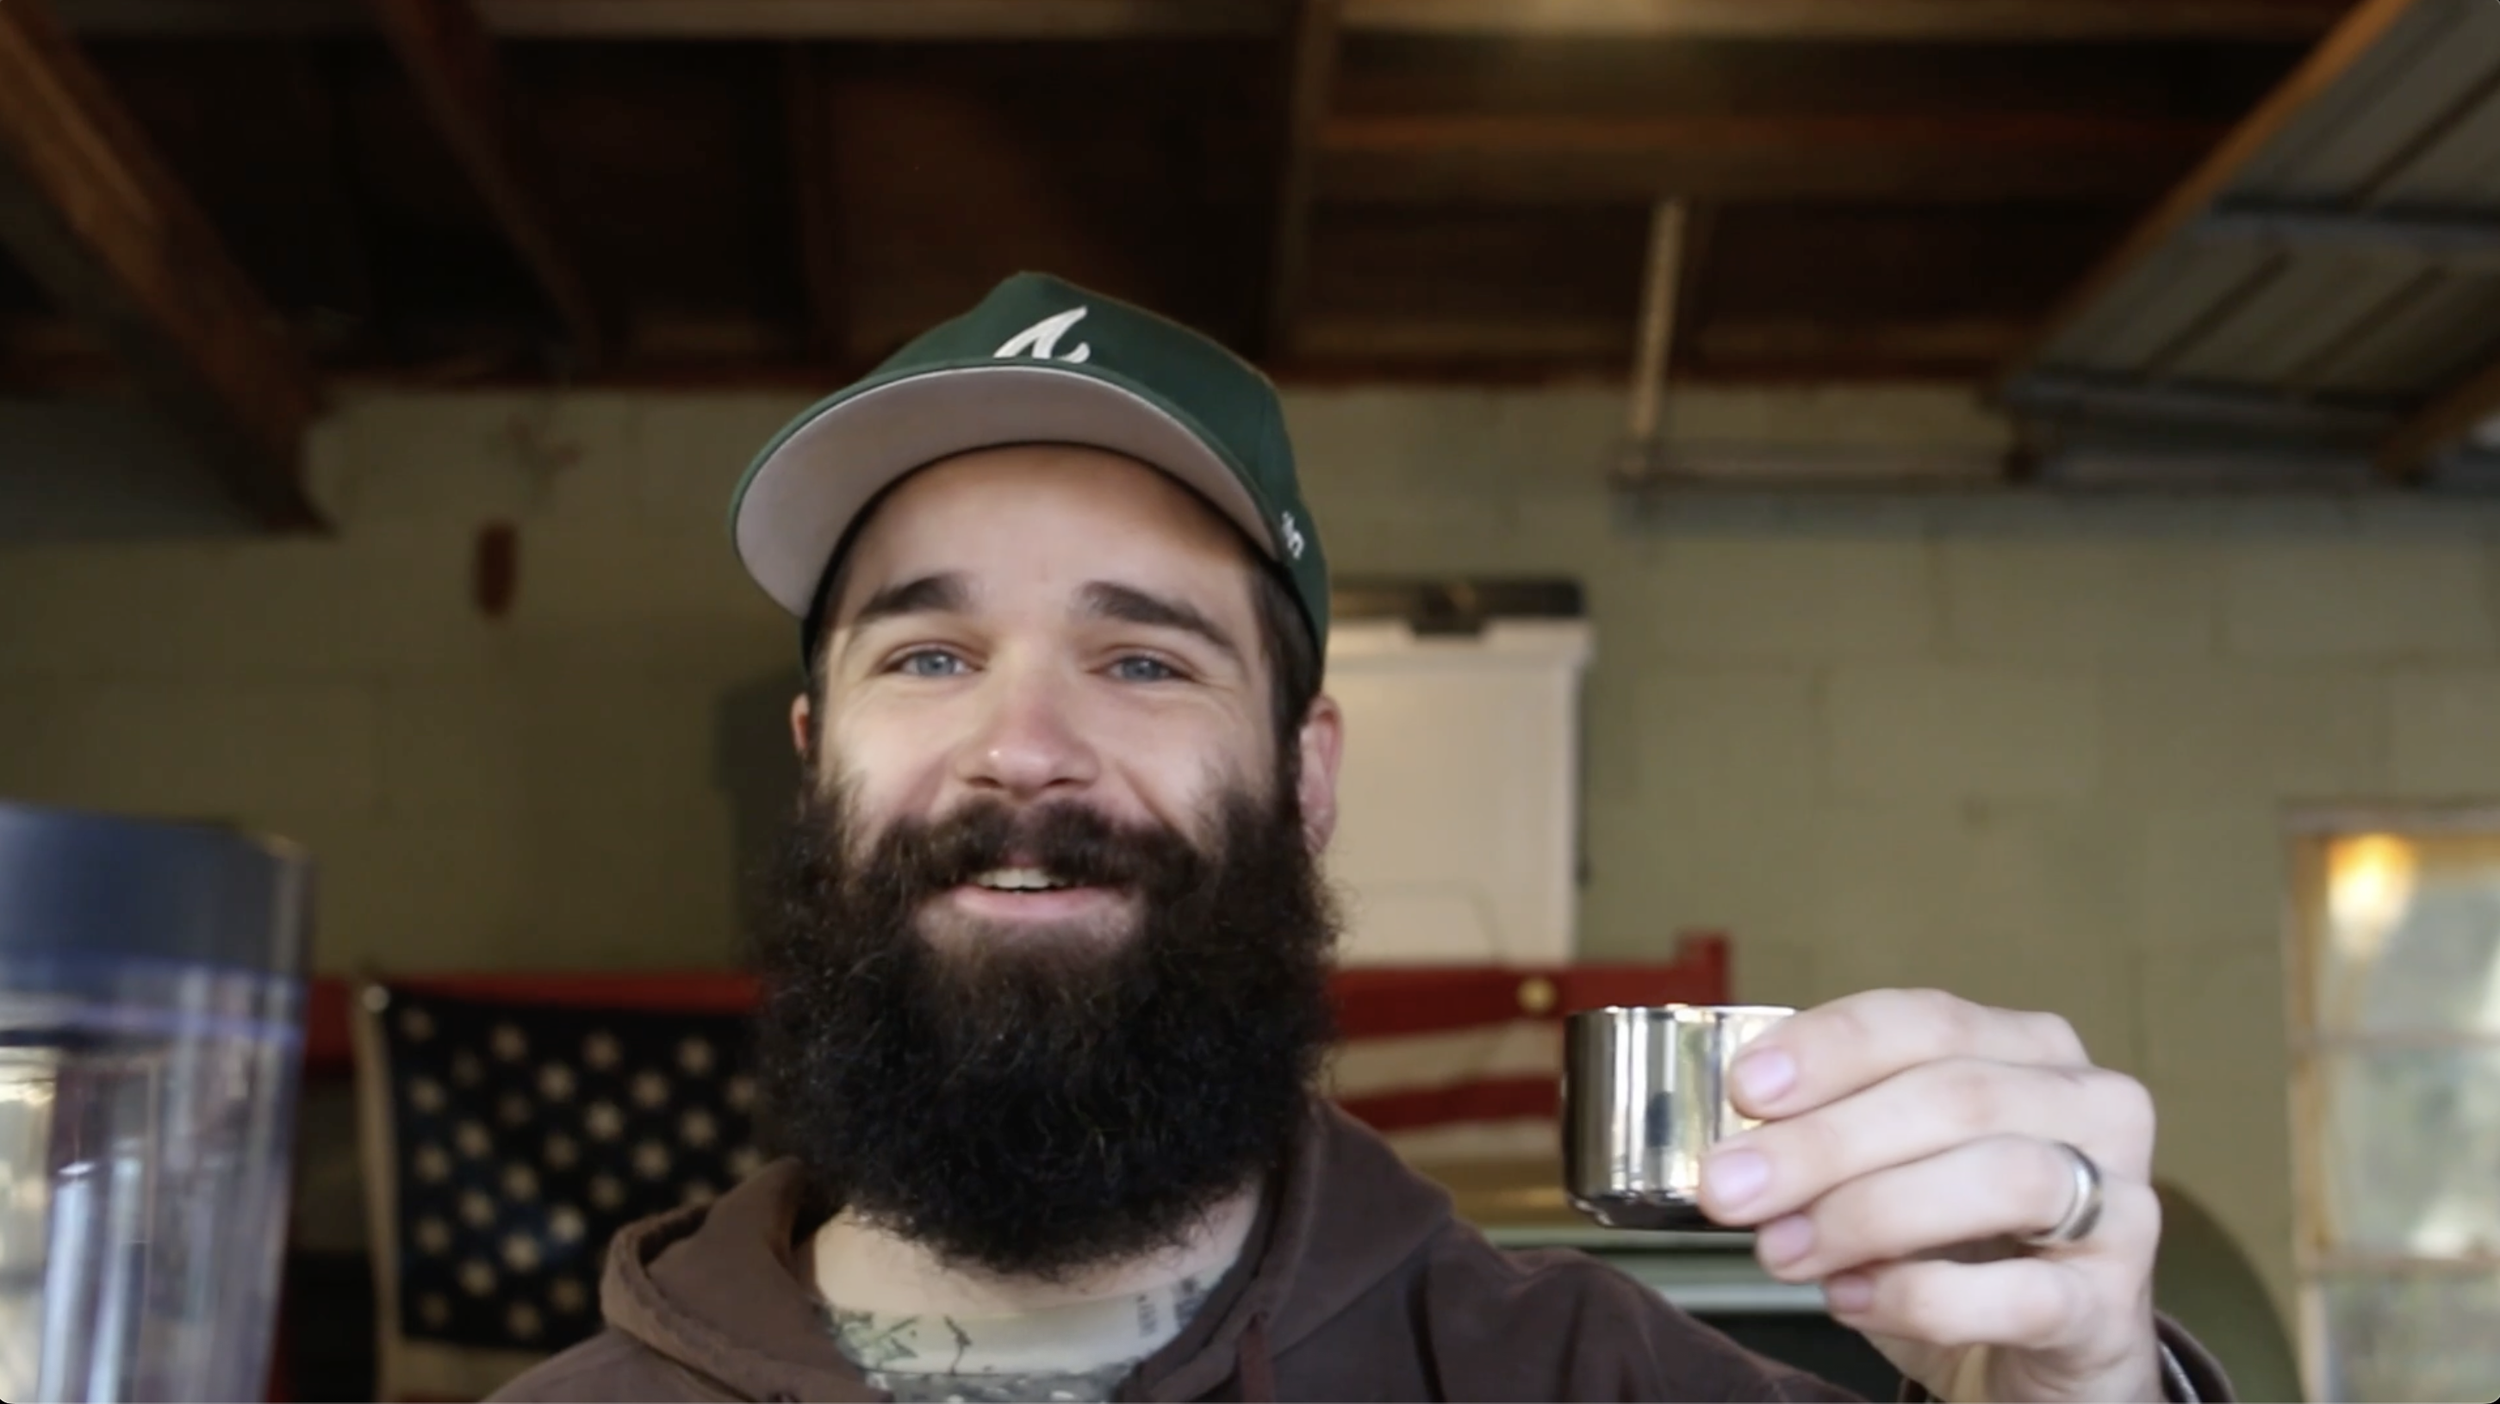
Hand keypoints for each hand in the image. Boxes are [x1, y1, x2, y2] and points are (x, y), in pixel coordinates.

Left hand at [1695, 989, 2164, 1402]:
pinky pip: (2021, 1293)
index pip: (1927, 1020)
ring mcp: (2119, 1206)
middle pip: (1955, 1096)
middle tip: (1730, 1187)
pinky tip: (1848, 1299)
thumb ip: (1828, 1136)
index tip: (1746, 1089)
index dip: (1832, 1048)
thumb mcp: (1888, 1169)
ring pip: (2001, 1178)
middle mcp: (2092, 1108)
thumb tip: (1736, 1145)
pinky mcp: (2111, 1307)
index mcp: (2029, 1051)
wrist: (2040, 1364)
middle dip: (1825, 1142)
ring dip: (1868, 1213)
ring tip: (1782, 1250)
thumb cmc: (1955, 1246)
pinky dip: (1918, 1296)